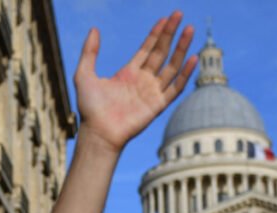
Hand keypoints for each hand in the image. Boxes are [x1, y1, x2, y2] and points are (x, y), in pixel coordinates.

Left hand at [74, 13, 196, 153]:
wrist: (98, 133)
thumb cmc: (90, 108)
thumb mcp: (84, 74)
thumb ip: (89, 52)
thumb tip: (94, 29)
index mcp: (128, 73)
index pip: (147, 48)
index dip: (156, 33)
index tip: (166, 18)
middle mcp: (143, 81)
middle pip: (161, 52)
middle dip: (171, 34)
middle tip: (180, 15)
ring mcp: (152, 92)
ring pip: (172, 66)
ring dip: (182, 48)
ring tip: (190, 29)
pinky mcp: (158, 105)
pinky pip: (175, 87)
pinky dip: (185, 74)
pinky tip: (192, 58)